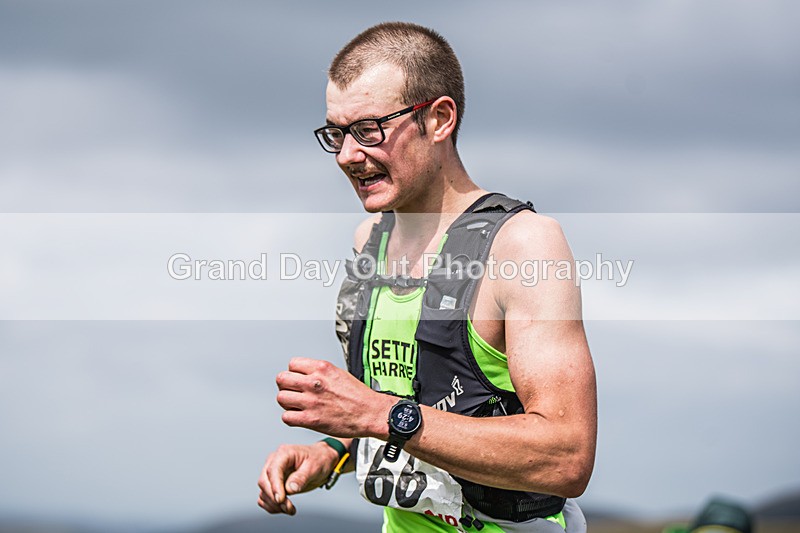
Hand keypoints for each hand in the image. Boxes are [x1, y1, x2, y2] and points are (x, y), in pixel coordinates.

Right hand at [257, 442, 338, 514]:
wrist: (322, 460)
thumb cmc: (319, 459)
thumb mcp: (314, 467)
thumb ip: (301, 478)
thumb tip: (289, 489)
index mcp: (284, 453)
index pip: (273, 470)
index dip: (275, 486)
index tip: (280, 499)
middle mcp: (274, 462)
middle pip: (264, 482)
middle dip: (274, 498)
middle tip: (288, 507)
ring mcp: (272, 473)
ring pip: (263, 491)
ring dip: (273, 504)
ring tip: (290, 509)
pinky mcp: (273, 483)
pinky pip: (265, 497)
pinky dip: (272, 506)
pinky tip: (284, 508)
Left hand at [276, 357, 391, 437]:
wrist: (370, 413)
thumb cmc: (359, 396)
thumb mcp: (339, 373)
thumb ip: (320, 372)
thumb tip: (305, 375)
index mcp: (322, 368)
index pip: (292, 364)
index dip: (294, 373)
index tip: (298, 379)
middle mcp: (314, 382)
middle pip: (281, 379)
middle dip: (286, 386)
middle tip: (293, 392)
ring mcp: (311, 401)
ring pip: (281, 398)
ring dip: (287, 402)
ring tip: (297, 405)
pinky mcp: (310, 419)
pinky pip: (287, 417)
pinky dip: (291, 418)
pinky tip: (300, 417)